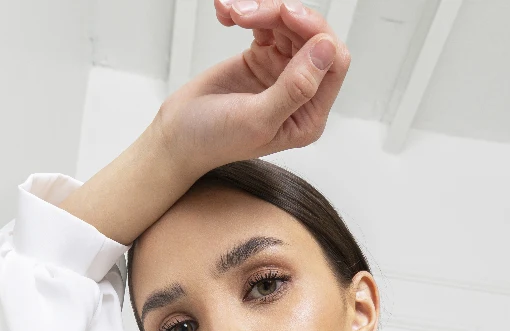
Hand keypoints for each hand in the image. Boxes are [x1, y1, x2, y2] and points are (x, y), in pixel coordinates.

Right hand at [154, 0, 351, 172]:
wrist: (177, 136)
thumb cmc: (214, 139)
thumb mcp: (257, 119)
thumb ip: (295, 88)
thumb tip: (326, 50)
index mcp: (309, 115)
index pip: (333, 64)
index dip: (316, 33)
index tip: (287, 15)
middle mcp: (301, 92)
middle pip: (310, 37)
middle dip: (281, 16)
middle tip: (247, 13)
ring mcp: (281, 72)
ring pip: (288, 26)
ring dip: (261, 11)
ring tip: (232, 12)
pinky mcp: (261, 57)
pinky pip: (266, 24)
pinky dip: (247, 13)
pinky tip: (225, 14)